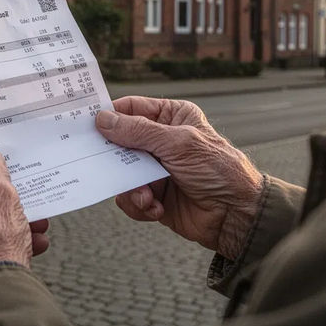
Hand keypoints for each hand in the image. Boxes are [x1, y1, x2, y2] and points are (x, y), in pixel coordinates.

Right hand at [96, 97, 263, 260]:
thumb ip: (138, 132)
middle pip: (120, 143)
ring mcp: (155, 169)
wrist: (237, 216)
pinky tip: (156, 208)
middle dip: (115, 158)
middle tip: (106, 165)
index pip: (130, 109)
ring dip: (131, 187)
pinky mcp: (154, 195)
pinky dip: (139, 205)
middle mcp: (160, 141)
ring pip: (121, 173)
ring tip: (147, 196)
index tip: (87, 124)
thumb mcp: (178, 144)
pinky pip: (130, 197)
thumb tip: (103, 120)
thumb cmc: (219, 171)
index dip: (109, 115)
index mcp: (170, 117)